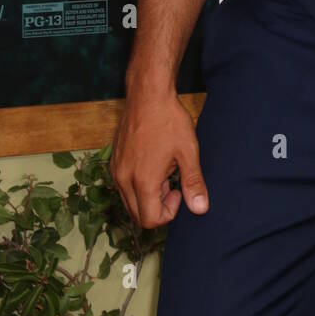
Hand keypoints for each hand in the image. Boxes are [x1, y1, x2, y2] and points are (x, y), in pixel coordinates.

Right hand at [110, 90, 209, 228]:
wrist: (148, 95)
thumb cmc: (169, 120)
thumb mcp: (188, 152)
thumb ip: (193, 183)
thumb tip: (201, 209)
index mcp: (142, 181)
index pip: (150, 220)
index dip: (169, 213)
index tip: (179, 191)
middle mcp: (124, 179)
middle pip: (137, 215)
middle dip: (157, 207)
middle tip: (173, 183)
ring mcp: (116, 170)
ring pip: (129, 202)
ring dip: (147, 197)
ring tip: (164, 172)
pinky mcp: (114, 161)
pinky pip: (123, 186)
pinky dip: (137, 186)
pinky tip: (152, 165)